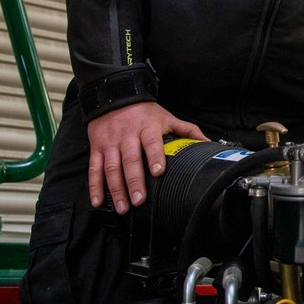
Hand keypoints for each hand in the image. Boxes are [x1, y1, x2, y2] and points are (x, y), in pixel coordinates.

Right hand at [85, 102, 205, 213]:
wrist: (113, 96)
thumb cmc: (144, 112)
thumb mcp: (166, 116)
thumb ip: (187, 130)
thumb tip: (209, 143)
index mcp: (147, 128)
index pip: (151, 143)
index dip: (154, 157)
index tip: (158, 172)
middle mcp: (127, 136)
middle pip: (130, 160)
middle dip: (134, 182)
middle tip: (139, 200)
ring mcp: (110, 143)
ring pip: (111, 168)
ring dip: (116, 190)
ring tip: (123, 207)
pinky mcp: (97, 148)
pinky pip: (94, 169)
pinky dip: (94, 187)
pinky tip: (98, 201)